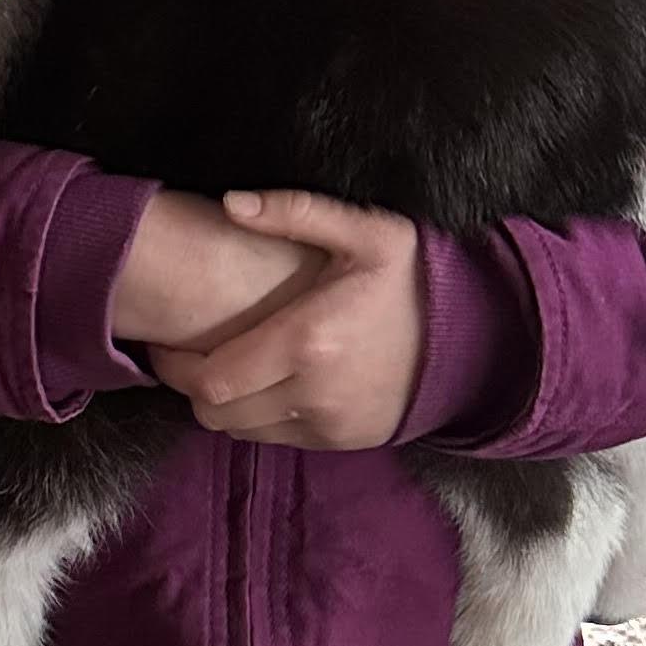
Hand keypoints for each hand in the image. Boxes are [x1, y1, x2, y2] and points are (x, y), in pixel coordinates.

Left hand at [142, 188, 426, 450]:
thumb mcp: (366, 232)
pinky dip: (259, 418)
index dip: (173, 367)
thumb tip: (230, 204)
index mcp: (307, 341)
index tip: (164, 343)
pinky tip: (266, 384)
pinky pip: (278, 438)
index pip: (209, 379)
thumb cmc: (416, 279)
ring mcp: (330, 424)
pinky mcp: (344, 441)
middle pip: (215, 414)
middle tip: (186, 356)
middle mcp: (313, 393)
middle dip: (190, 388)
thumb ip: (295, 212)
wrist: (482, 339)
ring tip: (225, 367)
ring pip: (242, 431)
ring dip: (224, 405)